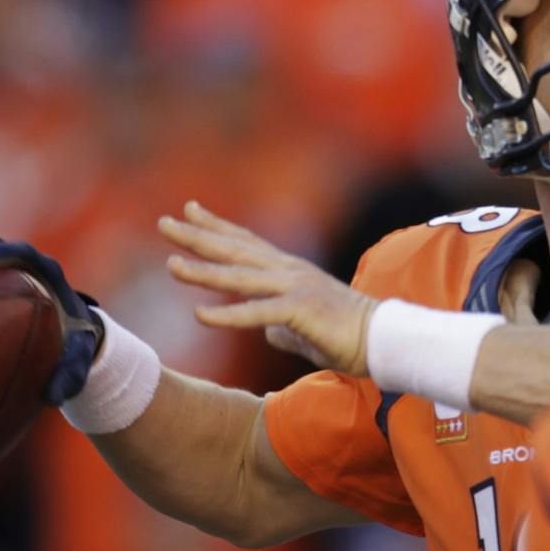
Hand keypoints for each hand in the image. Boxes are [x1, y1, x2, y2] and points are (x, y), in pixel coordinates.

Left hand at [159, 201, 377, 375]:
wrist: (385, 340)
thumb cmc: (349, 336)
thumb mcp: (306, 328)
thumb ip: (282, 326)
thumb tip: (268, 332)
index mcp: (291, 272)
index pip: (247, 242)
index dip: (217, 225)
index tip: (189, 209)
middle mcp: (289, 272)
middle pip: (236, 250)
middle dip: (198, 236)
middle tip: (164, 223)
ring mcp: (295, 288)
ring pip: (240, 277)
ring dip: (203, 271)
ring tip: (171, 265)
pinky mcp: (300, 312)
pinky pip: (257, 313)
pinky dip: (227, 315)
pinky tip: (200, 315)